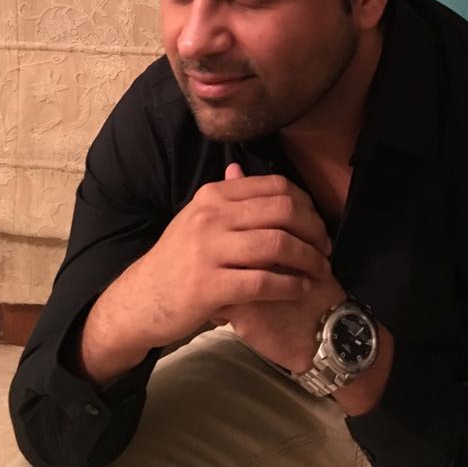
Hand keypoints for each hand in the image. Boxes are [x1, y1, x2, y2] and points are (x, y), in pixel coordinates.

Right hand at [79, 164, 331, 381]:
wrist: (141, 299)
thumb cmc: (177, 259)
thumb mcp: (196, 218)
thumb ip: (224, 196)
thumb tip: (240, 167)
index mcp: (213, 195)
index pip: (274, 186)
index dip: (306, 204)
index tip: (317, 223)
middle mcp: (211, 216)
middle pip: (282, 211)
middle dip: (314, 229)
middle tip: (326, 248)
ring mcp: (208, 250)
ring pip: (277, 244)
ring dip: (308, 258)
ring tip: (321, 270)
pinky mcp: (209, 286)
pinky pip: (264, 281)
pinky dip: (291, 285)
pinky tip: (302, 290)